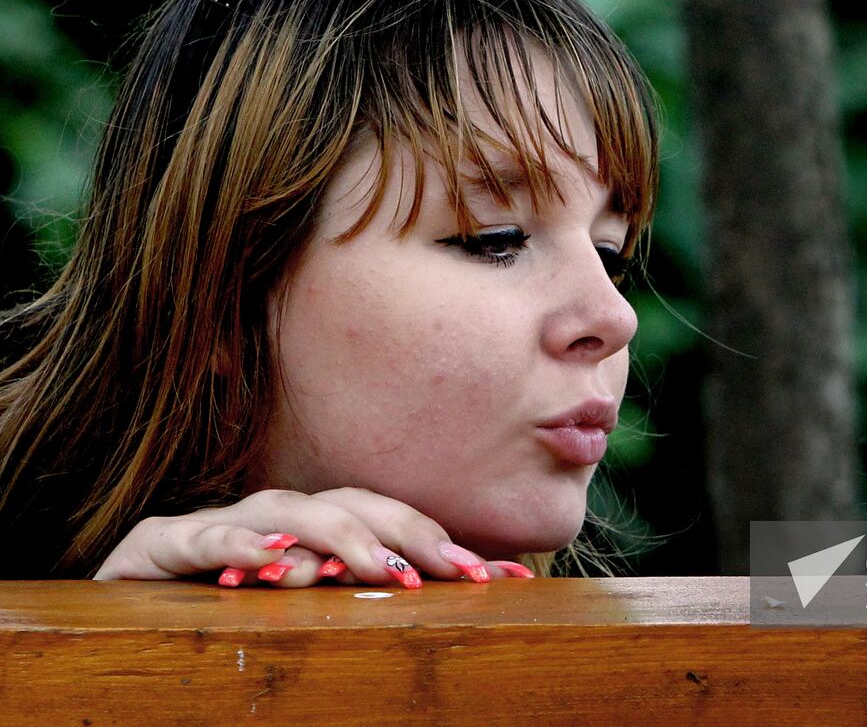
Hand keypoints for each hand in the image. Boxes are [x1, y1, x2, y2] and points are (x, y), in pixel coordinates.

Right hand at [92, 487, 534, 586]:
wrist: (115, 616)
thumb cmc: (219, 618)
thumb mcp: (305, 616)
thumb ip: (365, 604)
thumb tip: (451, 608)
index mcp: (312, 533)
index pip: (387, 524)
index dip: (440, 544)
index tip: (496, 577)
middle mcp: (276, 520)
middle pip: (350, 504)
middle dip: (405, 533)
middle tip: (453, 570)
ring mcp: (220, 527)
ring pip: (287, 511)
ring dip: (337, 536)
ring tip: (376, 568)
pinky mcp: (160, 546)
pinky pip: (203, 538)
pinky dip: (238, 547)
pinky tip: (270, 563)